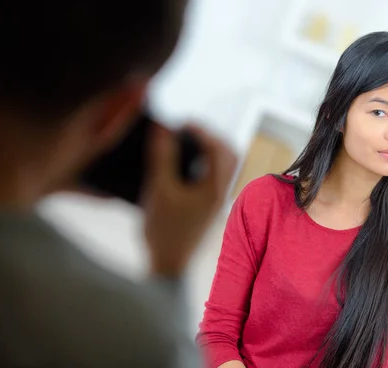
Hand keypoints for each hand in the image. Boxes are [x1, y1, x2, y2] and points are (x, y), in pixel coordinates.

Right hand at [142, 124, 236, 276]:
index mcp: (214, 186)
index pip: (218, 147)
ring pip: (225, 163)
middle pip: (229, 152)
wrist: (169, 264)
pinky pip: (217, 173)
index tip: (182, 123)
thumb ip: (162, 157)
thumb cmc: (164, 230)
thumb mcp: (158, 190)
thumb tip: (163, 129)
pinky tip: (187, 161)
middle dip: (210, 136)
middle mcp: (221, 190)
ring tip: (188, 140)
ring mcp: (217, 197)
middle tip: (188, 129)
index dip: (201, 130)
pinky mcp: (210, 203)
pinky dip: (207, 161)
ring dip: (211, 147)